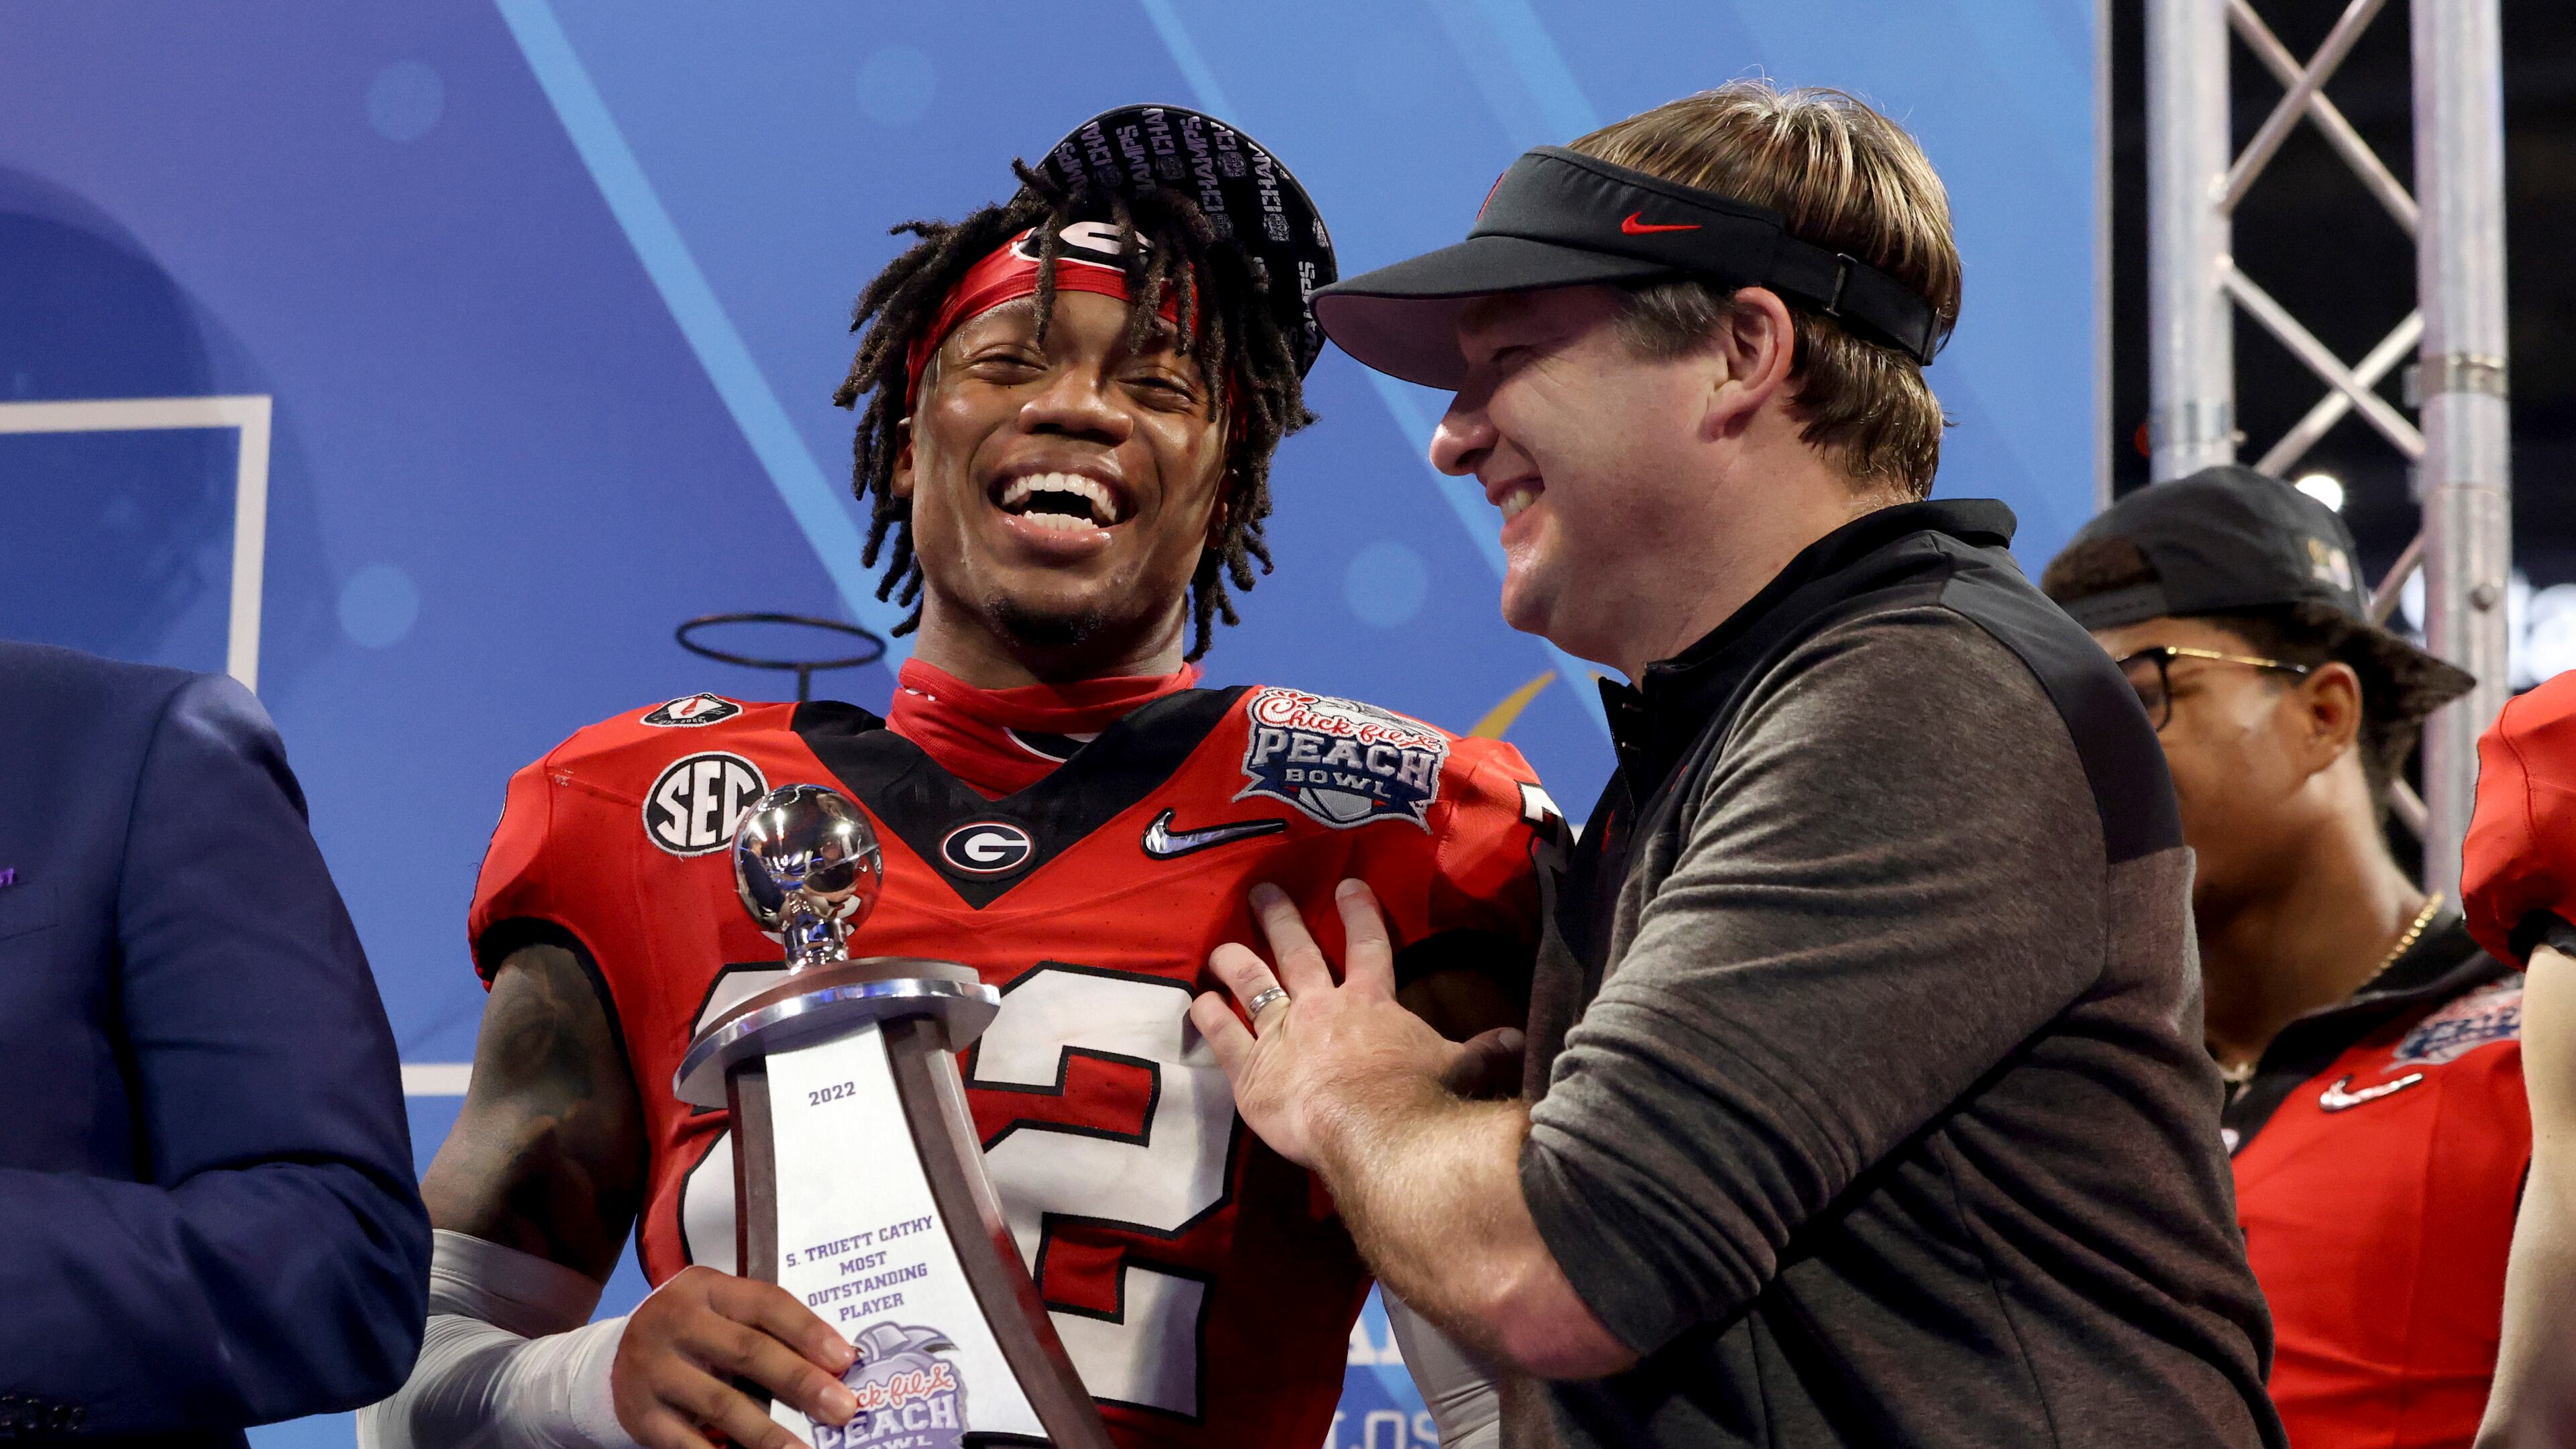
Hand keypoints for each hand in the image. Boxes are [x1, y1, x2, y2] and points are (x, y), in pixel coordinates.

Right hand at [612, 1265, 857, 1448]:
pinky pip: (687, 1442)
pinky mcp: (642, 1414)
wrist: (614, 1358)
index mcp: (706, 1289)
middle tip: (843, 1409)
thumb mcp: (720, 1312)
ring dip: (769, 1433)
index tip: (846, 1360)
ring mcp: (654, 1369)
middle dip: (801, 1382)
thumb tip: (833, 1367)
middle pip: (748, 1351)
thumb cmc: (693, 1333)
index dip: (808, 1331)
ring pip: (721, 1403)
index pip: (766, 1304)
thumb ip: (766, 1329)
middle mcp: (677, 1322)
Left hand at [1192, 879, 1477, 1168]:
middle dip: (1281, 919)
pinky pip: (1224, 1036)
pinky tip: (1195, 1001)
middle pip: (1299, 952)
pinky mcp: (1251, 1070)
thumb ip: (1483, 1050)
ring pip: (1254, 985)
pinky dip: (1209, 1016)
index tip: (1346, 884)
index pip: (1368, 946)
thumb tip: (1520, 1039)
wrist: (1370, 1130)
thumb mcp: (1458, 1067)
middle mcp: (1322, 1008)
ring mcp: (1282, 1034)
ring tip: (1219, 945)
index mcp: (1371, 1003)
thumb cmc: (1415, 1097)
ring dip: (1236, 961)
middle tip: (1263, 892)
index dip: (1358, 913)